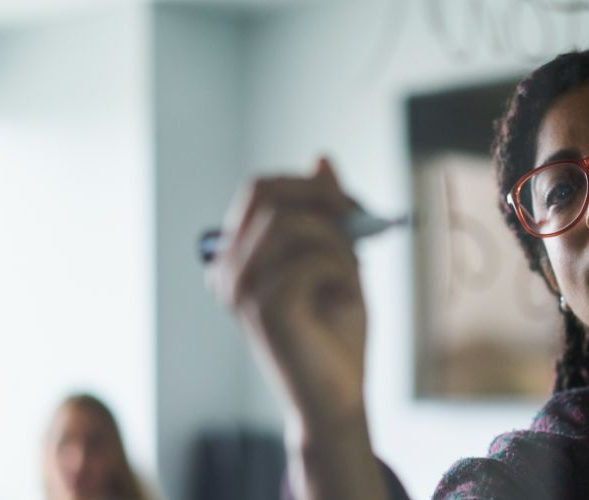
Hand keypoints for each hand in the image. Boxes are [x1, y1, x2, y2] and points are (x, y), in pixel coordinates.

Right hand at [210, 157, 368, 429]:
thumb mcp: (337, 257)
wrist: (338, 399)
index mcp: (237, 257)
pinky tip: (346, 297)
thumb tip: (322, 158)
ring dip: (337, 241)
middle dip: (322, 197)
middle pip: (267, 193)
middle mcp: (228, 271)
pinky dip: (343, 269)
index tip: (349, 203)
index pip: (260, 189)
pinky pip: (314, 258)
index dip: (308, 184)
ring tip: (352, 274)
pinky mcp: (266, 308)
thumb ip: (326, 211)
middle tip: (360, 219)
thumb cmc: (336, 333)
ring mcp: (241, 290)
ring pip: (294, 223)